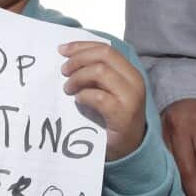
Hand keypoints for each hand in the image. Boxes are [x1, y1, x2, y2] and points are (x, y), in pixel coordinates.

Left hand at [60, 41, 146, 160]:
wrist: (129, 148)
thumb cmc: (112, 119)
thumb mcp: (106, 91)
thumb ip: (95, 75)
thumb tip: (67, 59)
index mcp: (130, 72)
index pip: (106, 49)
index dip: (82, 46)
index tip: (62, 50)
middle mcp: (134, 81)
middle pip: (104, 55)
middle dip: (79, 59)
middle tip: (63, 71)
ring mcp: (130, 97)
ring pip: (100, 72)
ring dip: (78, 77)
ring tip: (68, 88)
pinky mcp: (123, 115)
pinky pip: (98, 97)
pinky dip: (83, 96)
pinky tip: (78, 101)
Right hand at [160, 98, 195, 195]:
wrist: (178, 82)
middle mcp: (179, 130)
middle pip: (186, 169)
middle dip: (194, 193)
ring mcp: (163, 134)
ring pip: (171, 167)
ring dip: (180, 187)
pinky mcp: (154, 136)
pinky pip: (161, 160)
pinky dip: (168, 175)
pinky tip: (172, 187)